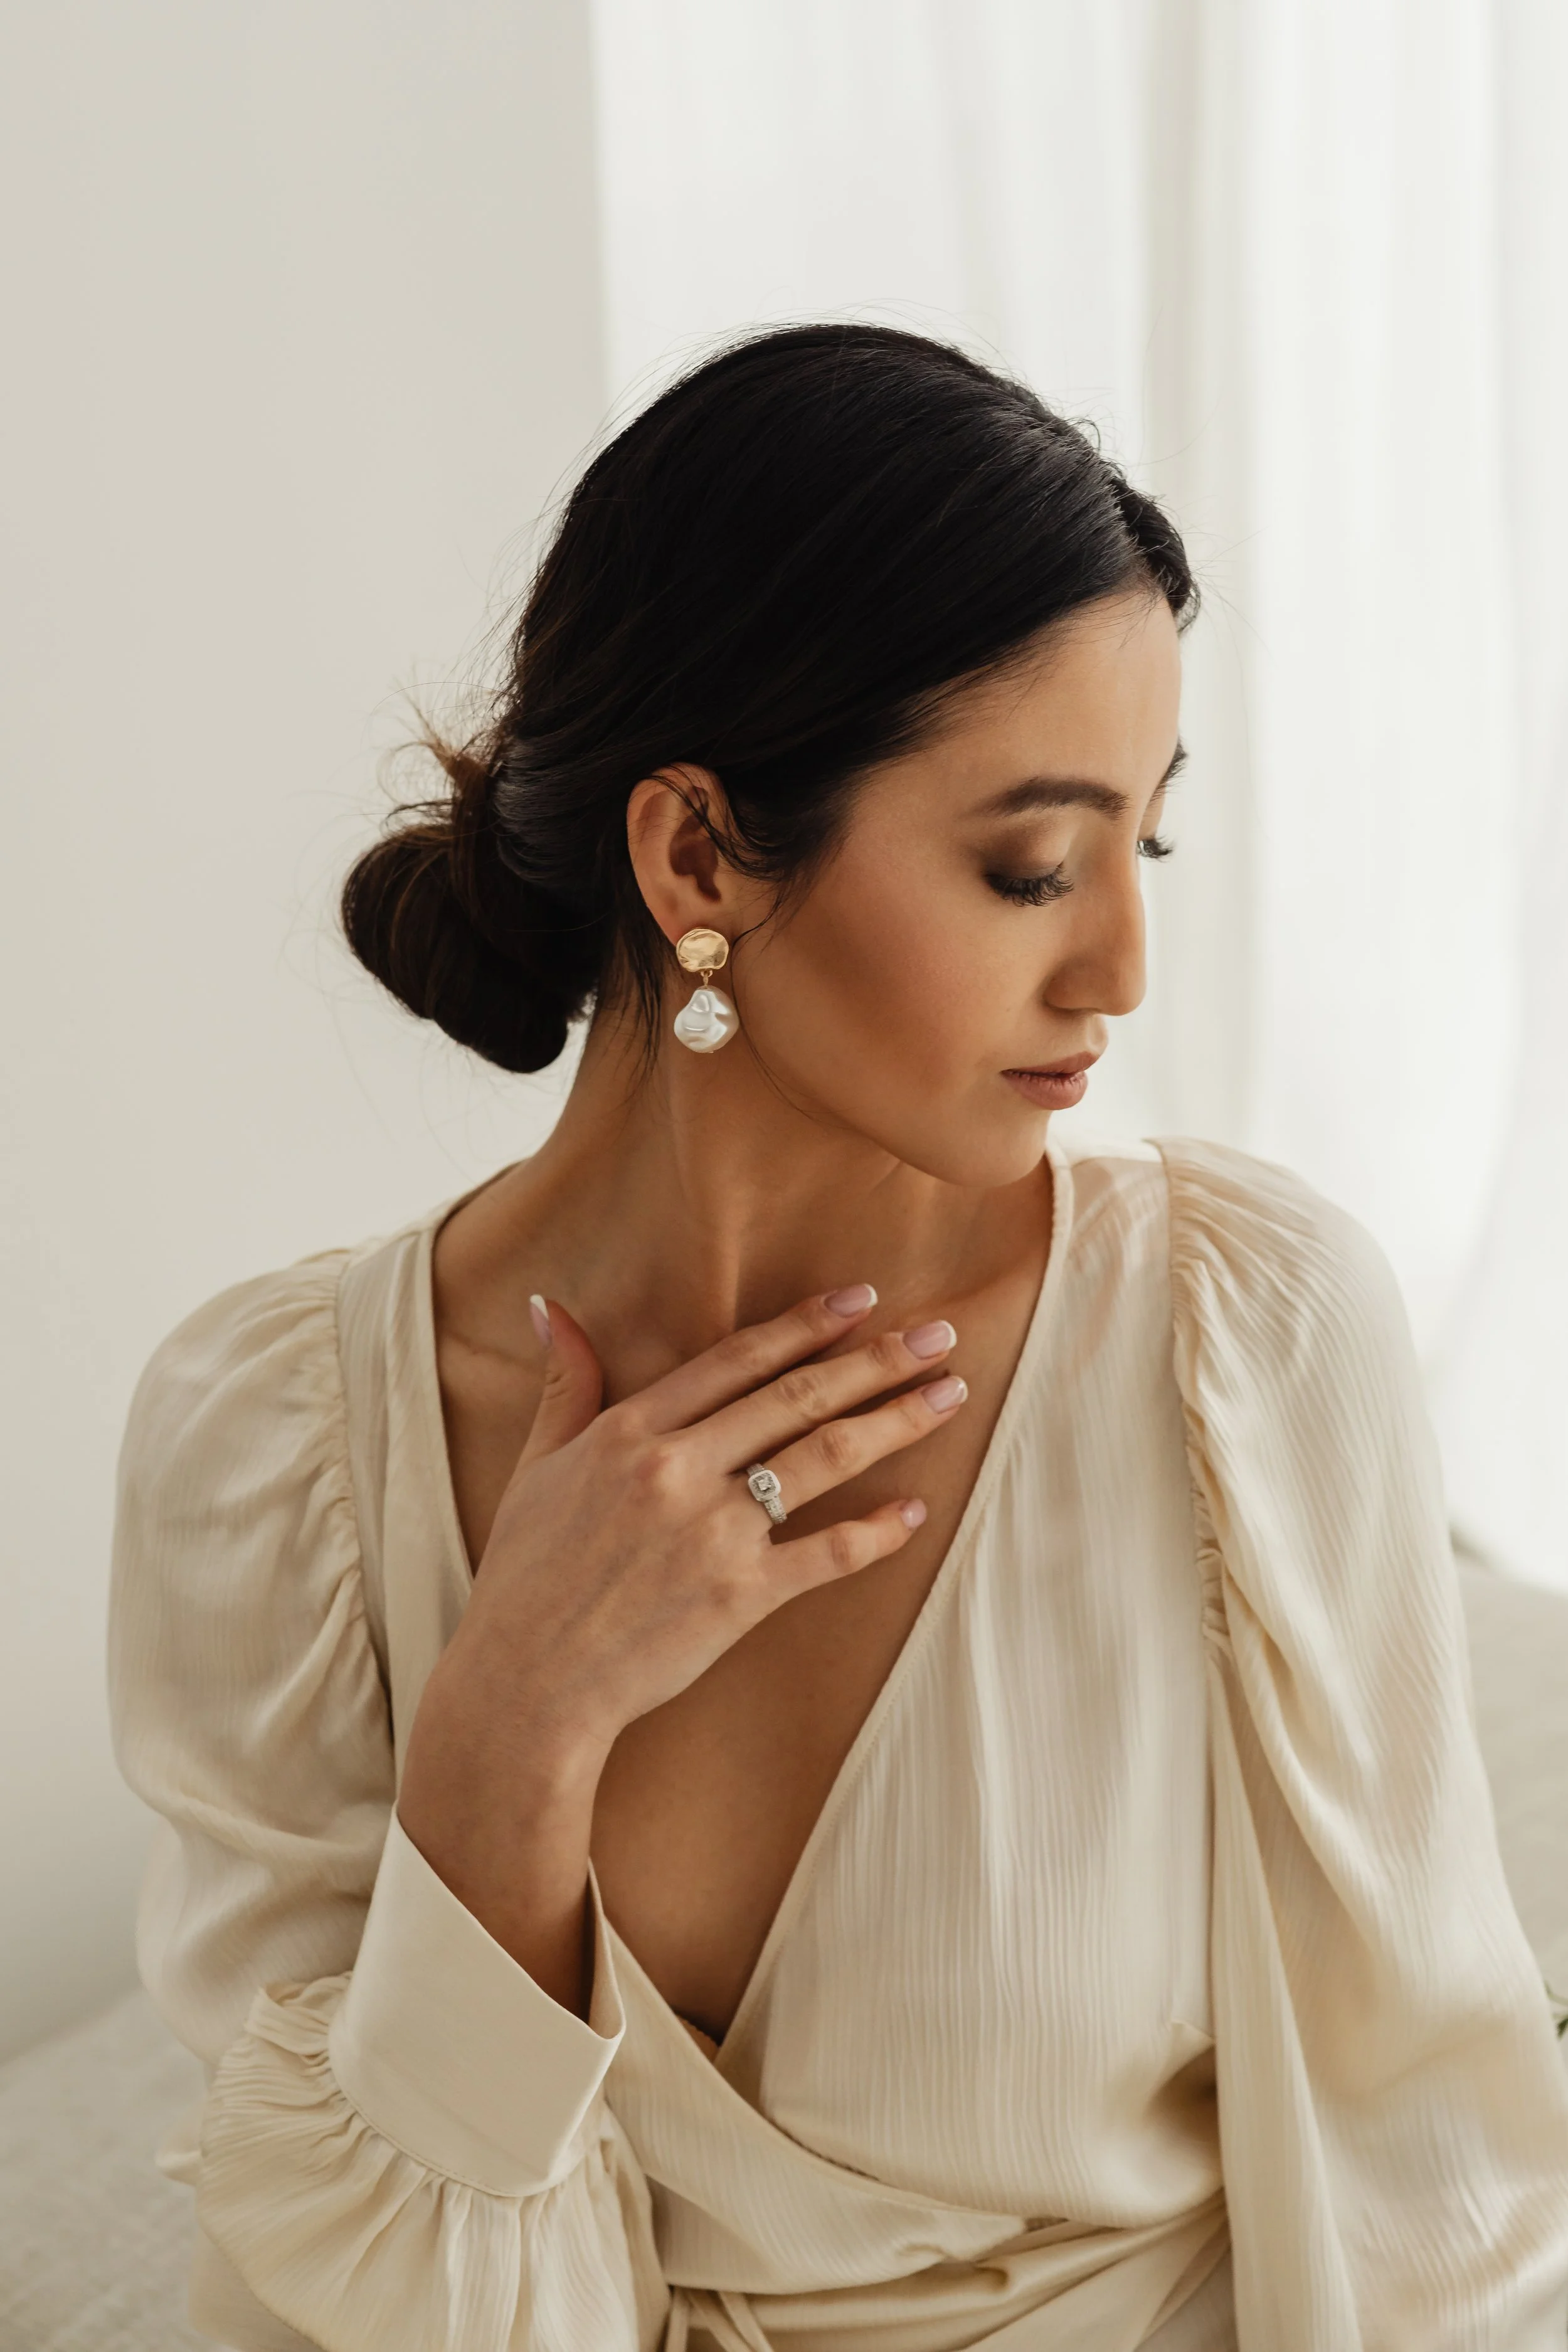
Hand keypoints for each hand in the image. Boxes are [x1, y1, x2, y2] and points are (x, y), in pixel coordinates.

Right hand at [441, 1284, 963, 1765]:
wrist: (526, 1686)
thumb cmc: (525, 1578)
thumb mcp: (534, 1467)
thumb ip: (563, 1384)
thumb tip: (549, 1305)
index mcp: (630, 1432)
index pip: (737, 1359)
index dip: (806, 1325)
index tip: (862, 1298)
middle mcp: (677, 1470)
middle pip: (797, 1397)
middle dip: (877, 1360)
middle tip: (941, 1336)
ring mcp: (712, 1533)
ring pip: (824, 1459)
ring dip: (895, 1422)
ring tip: (948, 1395)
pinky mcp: (739, 1596)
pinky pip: (826, 1554)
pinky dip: (876, 1531)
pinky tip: (915, 1510)